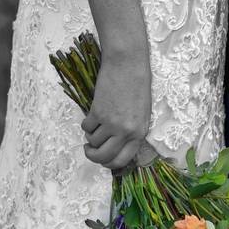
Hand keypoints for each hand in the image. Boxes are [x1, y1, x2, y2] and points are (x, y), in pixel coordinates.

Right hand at [81, 49, 152, 170]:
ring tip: (94, 126)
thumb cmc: (137, 86)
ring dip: (90, 137)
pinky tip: (92, 115)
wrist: (128, 64)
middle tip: (89, 150)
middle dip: (93, 156)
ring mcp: (111, 123)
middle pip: (104, 157)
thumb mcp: (142, 113)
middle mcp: (126, 131)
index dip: (109, 164)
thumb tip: (117, 147)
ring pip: (93, 142)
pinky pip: (86, 128)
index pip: (122, 160)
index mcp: (139, 133)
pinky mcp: (98, 112)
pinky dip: (86, 125)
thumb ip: (132, 132)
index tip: (103, 159)